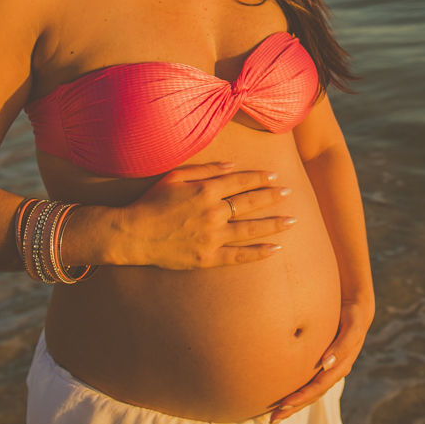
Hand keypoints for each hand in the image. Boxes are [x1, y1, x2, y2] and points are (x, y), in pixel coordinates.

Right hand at [120, 162, 296, 268]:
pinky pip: (239, 256)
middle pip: (251, 202)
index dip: (260, 177)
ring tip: (292, 221)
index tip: (275, 175)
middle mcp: (213, 212)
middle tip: (289, 192)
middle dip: (273, 196)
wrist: (132, 234)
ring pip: (251, 229)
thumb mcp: (175, 177)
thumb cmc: (151, 202)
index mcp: (206, 190)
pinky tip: (275, 249)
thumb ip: (205, 170)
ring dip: (274, 224)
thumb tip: (231, 165)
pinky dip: (258, 252)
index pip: (241, 181)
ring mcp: (212, 236)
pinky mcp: (208, 257)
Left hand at [270, 299, 374, 423]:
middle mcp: (334, 372)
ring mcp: (328, 370)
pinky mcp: (322, 365)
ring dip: (294, 405)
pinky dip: (297, 393)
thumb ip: (342, 346)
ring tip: (274, 416)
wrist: (356, 309)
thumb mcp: (352, 328)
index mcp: (341, 366)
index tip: (283, 405)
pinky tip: (283, 397)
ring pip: (310, 393)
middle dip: (293, 408)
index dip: (301, 397)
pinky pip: (309, 383)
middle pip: (312, 396)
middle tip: (273, 419)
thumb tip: (326, 364)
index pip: (318, 387)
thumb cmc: (352, 317)